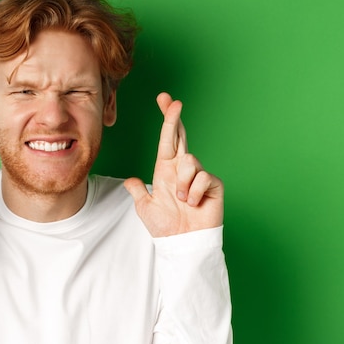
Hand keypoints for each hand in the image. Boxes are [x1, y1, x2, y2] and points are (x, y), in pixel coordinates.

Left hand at [124, 93, 222, 236]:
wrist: (182, 243)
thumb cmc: (166, 227)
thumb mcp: (145, 206)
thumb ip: (138, 191)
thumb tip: (130, 181)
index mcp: (166, 170)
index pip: (168, 140)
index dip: (167, 120)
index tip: (165, 100)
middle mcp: (183, 169)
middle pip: (181, 136)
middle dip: (175, 118)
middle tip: (173, 101)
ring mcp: (199, 176)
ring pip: (189, 161)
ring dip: (182, 183)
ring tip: (182, 200)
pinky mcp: (213, 185)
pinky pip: (202, 178)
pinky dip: (194, 193)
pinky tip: (194, 204)